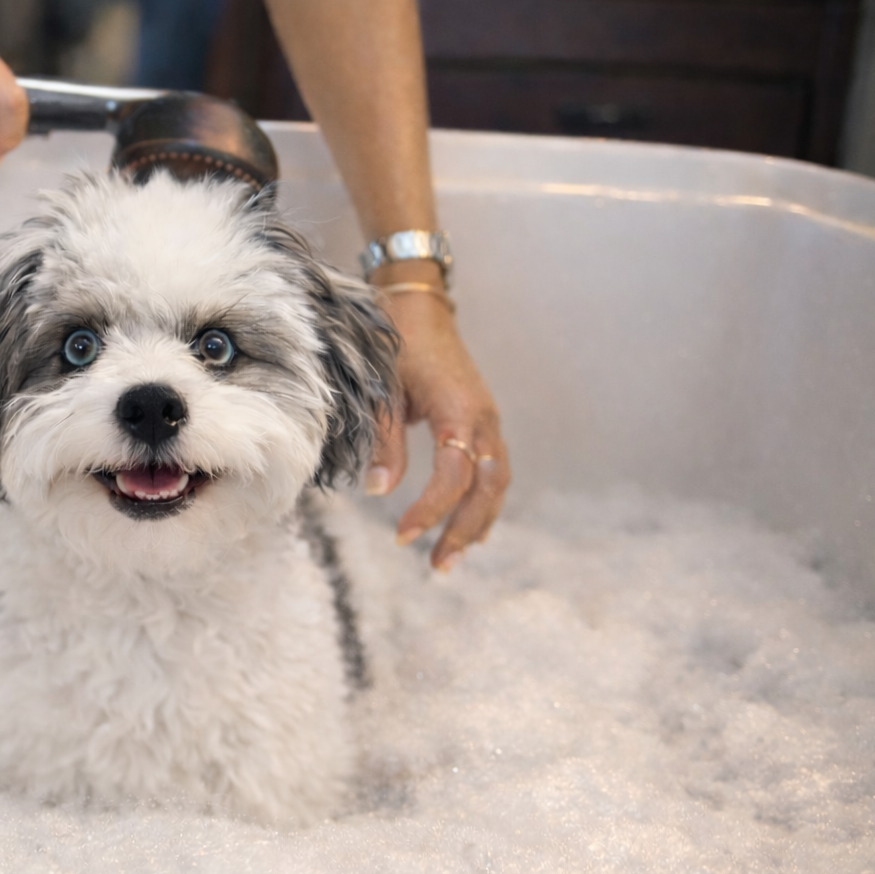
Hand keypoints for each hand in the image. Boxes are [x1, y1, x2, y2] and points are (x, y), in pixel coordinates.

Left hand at [367, 287, 509, 570]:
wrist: (417, 307)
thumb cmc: (396, 344)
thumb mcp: (382, 390)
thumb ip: (383, 440)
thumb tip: (377, 491)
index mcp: (458, 410)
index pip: (455, 473)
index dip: (431, 508)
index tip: (404, 536)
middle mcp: (483, 419)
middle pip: (488, 487)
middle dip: (465, 529)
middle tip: (437, 566)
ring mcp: (488, 421)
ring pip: (497, 483)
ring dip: (477, 523)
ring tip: (451, 558)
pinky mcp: (483, 422)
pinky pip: (494, 470)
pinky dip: (484, 502)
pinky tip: (468, 529)